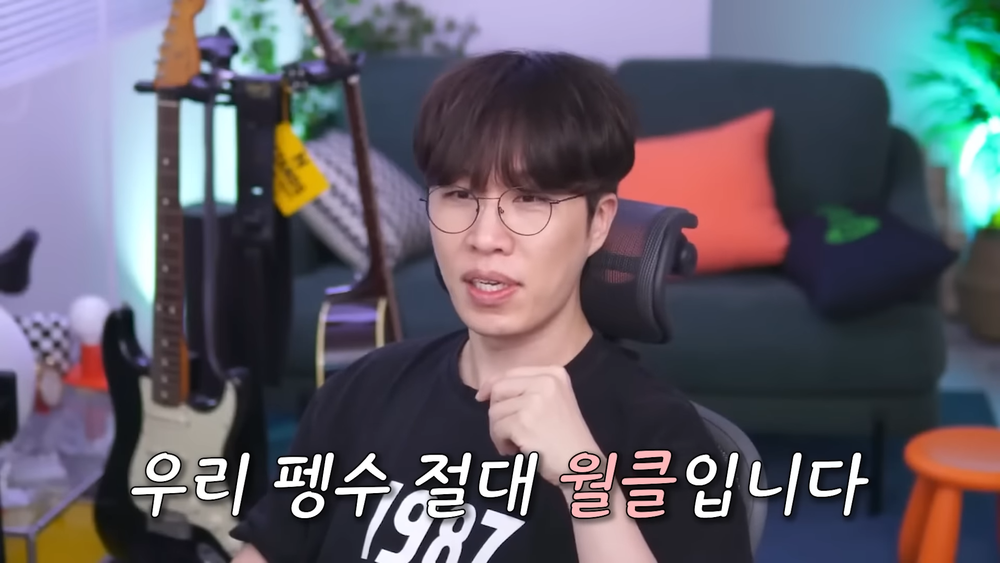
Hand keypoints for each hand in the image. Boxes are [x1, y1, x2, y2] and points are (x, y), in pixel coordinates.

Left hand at [475, 366, 601, 485]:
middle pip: (498, 389)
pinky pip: (497, 429)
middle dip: (496, 412)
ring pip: (495, 411)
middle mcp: (545, 382)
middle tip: (507, 431)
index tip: (482, 397)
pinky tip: (516, 451)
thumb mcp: (552, 402)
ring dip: (500, 431)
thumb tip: (486, 391)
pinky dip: (501, 443)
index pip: (510, 373)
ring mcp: (535, 401)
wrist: (582, 464)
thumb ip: (526, 390)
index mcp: (554, 374)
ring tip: (517, 444)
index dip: (491, 385)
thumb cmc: (565, 438)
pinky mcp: (524, 422)